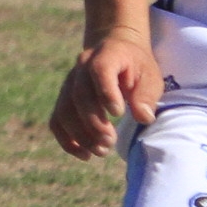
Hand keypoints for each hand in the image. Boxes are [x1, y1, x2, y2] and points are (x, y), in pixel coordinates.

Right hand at [50, 30, 161, 159]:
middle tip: (111, 141)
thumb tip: (144, 118)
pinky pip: (57, 121)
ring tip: (102, 151)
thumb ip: (146, 95)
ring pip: (65, 111)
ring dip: (81, 135)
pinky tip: (85, 155)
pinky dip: (67, 141)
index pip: (99, 71)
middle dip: (94, 123)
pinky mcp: (64, 98)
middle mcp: (82, 67)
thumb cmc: (136, 66)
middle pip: (79, 96)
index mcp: (105, 56)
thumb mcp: (150, 76)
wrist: (116, 51)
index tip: (119, 113)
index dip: (106, 93)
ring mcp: (69, 83)